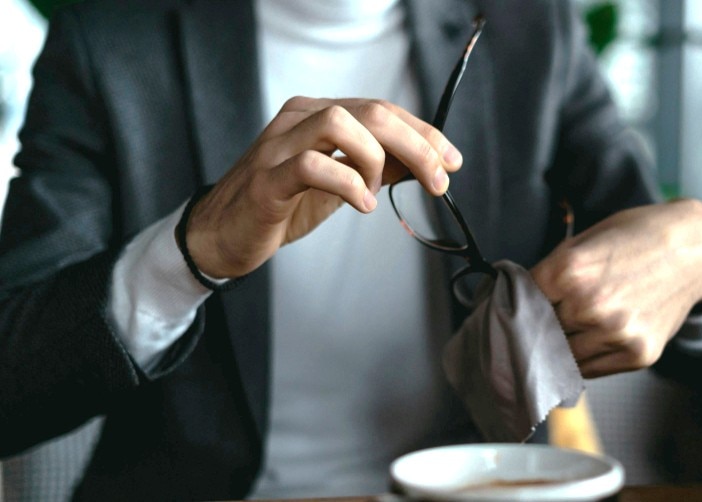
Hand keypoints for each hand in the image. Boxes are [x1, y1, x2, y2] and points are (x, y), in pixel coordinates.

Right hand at [184, 97, 462, 277]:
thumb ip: (377, 167)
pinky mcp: (266, 179)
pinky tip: (362, 204)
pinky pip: (311, 165)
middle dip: (416, 144)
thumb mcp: (340, 183)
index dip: (423, 133)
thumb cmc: (281, 206)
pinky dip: (347, 182)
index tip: (452, 160)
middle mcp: (297, 120)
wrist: (221, 236)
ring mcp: (278, 146)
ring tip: (377, 192)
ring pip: (339, 122)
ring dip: (376, 158)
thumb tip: (423, 162)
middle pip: (371, 112)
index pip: (382, 109)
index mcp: (317, 115)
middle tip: (440, 179)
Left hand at [530, 199, 701, 377]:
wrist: (694, 248)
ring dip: (561, 345)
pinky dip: (583, 358)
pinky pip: (589, 370)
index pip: (522, 301)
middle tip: (546, 317)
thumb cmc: (637, 237)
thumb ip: (550, 274)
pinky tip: (591, 338)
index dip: (520, 302)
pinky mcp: (637, 355)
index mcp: (570, 270)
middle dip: (540, 324)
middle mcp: (591, 305)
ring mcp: (616, 334)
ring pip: (562, 355)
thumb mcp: (585, 241)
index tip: (517, 306)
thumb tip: (516, 304)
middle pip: (541, 330)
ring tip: (574, 326)